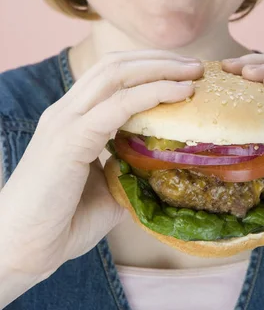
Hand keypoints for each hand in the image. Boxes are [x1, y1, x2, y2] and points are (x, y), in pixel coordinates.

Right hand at [0, 50, 202, 279]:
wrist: (20, 250)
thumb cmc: (61, 222)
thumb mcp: (105, 185)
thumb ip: (128, 166)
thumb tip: (161, 163)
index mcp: (73, 117)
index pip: (112, 73)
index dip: (149, 65)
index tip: (184, 72)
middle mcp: (67, 110)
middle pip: (116, 64)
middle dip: (160, 59)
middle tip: (197, 65)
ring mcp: (65, 120)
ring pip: (116, 73)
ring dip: (160, 68)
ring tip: (193, 71)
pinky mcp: (69, 138)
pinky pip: (117, 105)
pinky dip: (152, 92)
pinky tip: (179, 93)